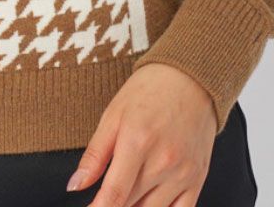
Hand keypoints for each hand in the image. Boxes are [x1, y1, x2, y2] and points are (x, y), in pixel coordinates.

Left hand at [65, 62, 218, 205]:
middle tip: (106, 194)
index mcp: (137, 142)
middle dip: (113, 205)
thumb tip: (76, 185)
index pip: (114, 194)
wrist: (191, 79)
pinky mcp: (198, 179)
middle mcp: (163, 162)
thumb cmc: (149, 91)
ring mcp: (183, 173)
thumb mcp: (113, 114)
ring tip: (126, 194)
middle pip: (131, 205)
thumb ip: (94, 154)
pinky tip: (148, 204)